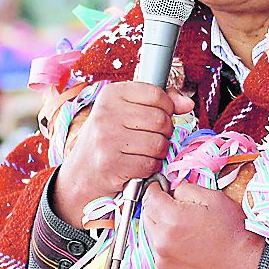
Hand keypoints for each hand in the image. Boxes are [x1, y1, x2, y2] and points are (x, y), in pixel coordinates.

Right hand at [53, 82, 193, 226]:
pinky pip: (150, 164)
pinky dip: (149, 168)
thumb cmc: (108, 139)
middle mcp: (106, 113)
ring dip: (158, 152)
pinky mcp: (111, 164)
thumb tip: (187, 104)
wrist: (80, 174)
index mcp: (110, 94)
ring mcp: (107, 139)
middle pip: (162, 120)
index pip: (157, 94)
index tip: (159, 116)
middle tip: (151, 138)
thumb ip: (158, 101)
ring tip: (143, 152)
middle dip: (164, 132)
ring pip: (159, 144)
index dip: (167, 108)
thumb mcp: (125, 111)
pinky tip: (137, 165)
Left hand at [141, 182, 263, 268]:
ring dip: (162, 229)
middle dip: (158, 208)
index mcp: (172, 219)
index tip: (161, 187)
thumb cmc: (234, 234)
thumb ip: (186, 188)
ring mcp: (162, 261)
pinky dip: (167, 248)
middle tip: (177, 208)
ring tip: (186, 231)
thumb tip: (173, 189)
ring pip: (152, 236)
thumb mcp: (214, 198)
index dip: (156, 189)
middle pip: (147, 216)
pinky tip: (187, 247)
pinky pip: (159, 254)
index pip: (149, 197)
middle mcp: (162, 242)